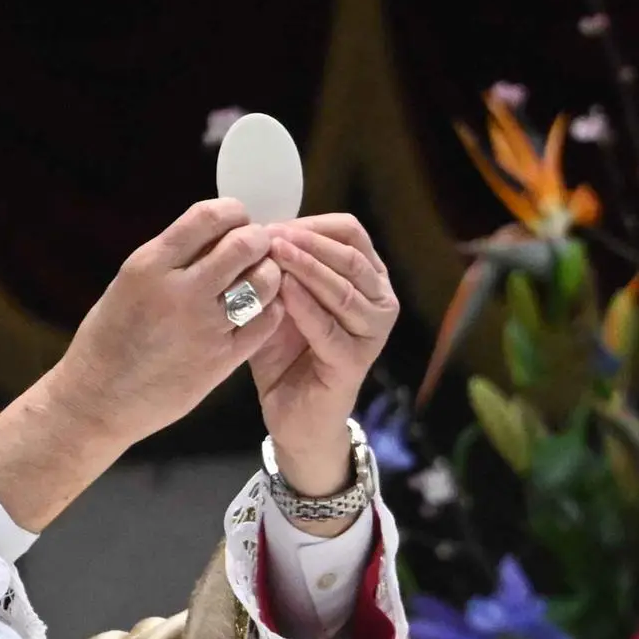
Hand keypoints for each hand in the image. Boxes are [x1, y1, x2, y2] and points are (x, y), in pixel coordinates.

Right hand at [46, 198, 285, 447]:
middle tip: (256, 249)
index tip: (236, 221)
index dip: (234, 212)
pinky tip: (260, 309)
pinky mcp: (221, 360)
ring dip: (269, 273)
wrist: (99, 399)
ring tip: (259, 279)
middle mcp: (180, 292)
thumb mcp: (129, 283)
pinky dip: (271, 309)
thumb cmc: (110, 339)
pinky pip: (266, 322)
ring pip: (264, 281)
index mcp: (150, 265)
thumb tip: (217, 233)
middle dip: (258, 240)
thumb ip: (172, 258)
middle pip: (244, 244)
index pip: (210, 216)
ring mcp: (204, 327)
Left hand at [249, 215, 398, 496]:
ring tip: (271, 253)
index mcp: (368, 279)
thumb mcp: (281, 300)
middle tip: (266, 234)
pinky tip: (280, 289)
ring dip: (306, 266)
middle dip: (306, 241)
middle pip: (349, 255)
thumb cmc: (287, 353)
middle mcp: (381, 301)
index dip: (310, 223)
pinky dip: (304, 305)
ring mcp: (373, 333)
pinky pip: (328, 326)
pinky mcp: (355, 361)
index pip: (349, 233)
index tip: (270, 223)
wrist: (293, 416)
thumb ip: (277, 267)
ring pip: (343, 287)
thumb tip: (257, 227)